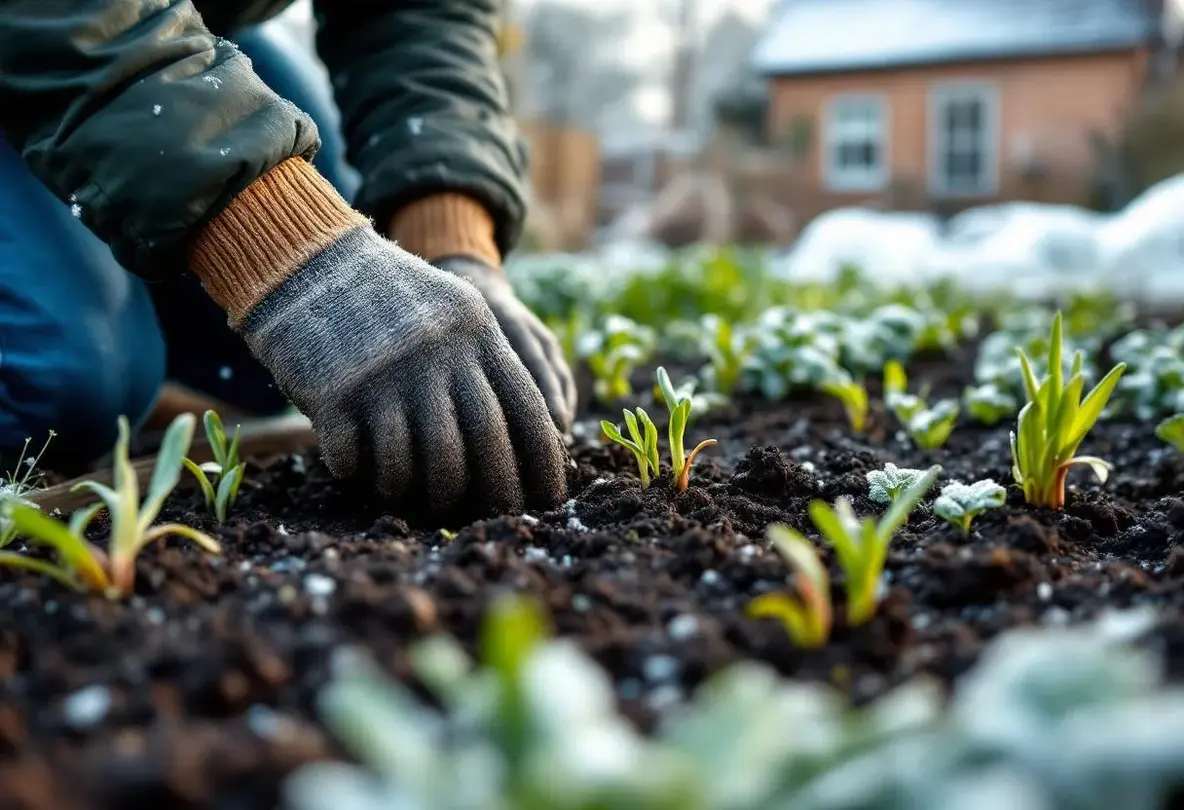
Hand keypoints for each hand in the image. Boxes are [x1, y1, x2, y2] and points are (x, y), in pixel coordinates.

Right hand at [237, 227, 566, 513]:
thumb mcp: (451, 308)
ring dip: (427, 493)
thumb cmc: (386, 297)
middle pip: (484, 443)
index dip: (544, 461)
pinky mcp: (337, 395)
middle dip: (498, 492)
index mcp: (476, 331)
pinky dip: (366, 476)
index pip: (527, 408)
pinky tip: (363, 471)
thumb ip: (487, 360)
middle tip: (499, 518)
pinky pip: (364, 462)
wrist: (305, 262)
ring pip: (425, 464)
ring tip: (423, 498)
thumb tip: (535, 432)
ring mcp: (387, 374)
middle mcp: (438, 353)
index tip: (552, 498)